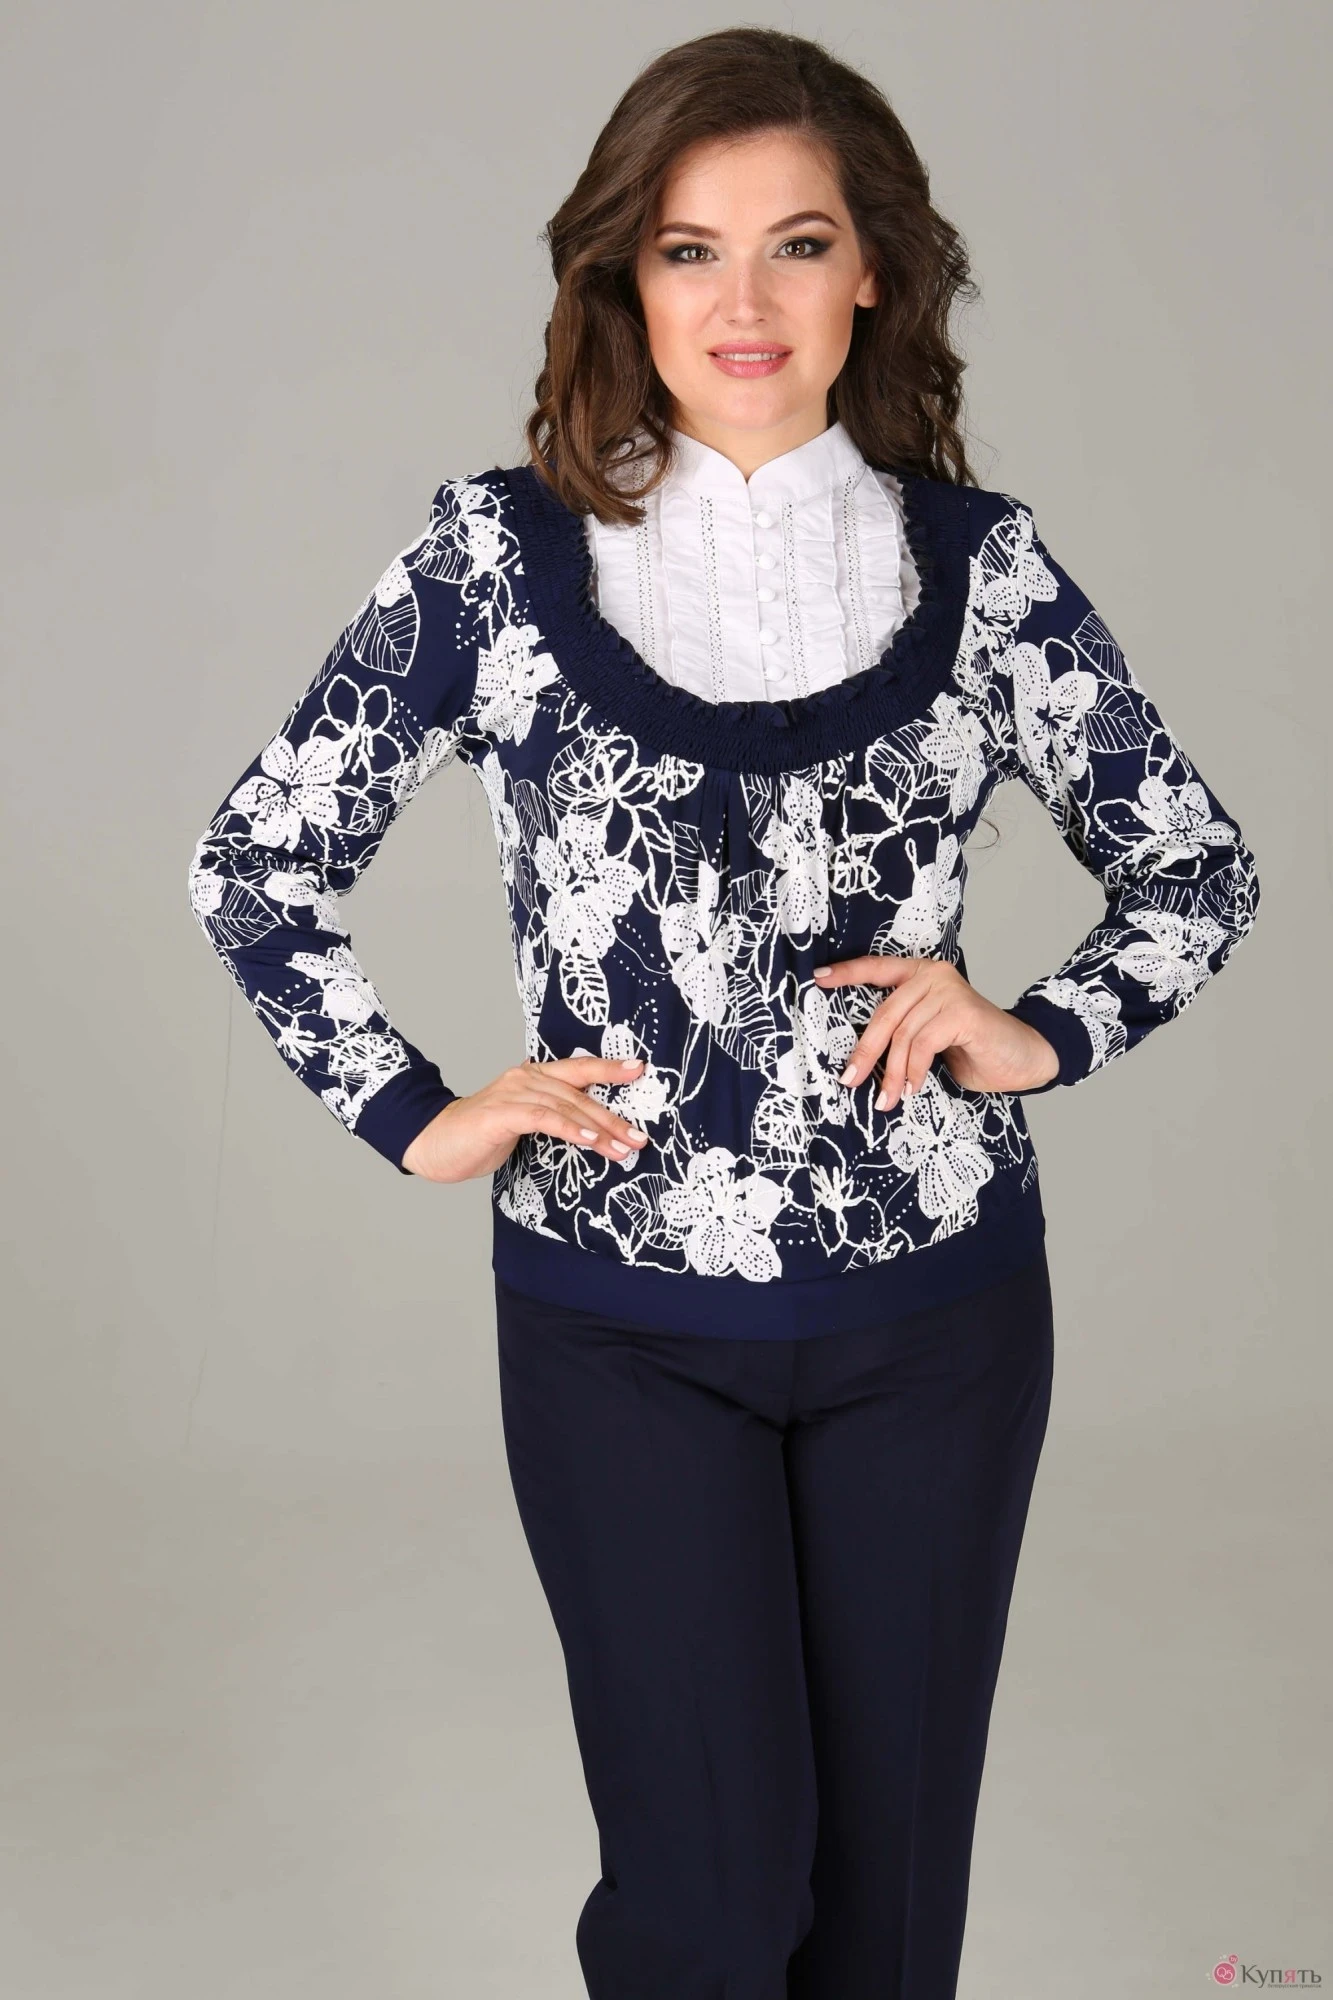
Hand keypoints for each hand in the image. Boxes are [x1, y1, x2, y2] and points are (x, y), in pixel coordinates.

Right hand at [400, 1057, 651, 1182]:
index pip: (578, 1069)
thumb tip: (592, 1130)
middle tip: (639, 1137)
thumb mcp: (523, 1122)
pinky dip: (570, 1129)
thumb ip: (551, 1117)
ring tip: (623, 1148)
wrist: (434, 1143)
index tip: (639, 1069)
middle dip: (613, 1117)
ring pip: (566, 1108)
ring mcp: (512, 1094)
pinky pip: (544, 1119)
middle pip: (579, 1094)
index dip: (609, 1068)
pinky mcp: (501, 1114)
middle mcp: (525, 1078)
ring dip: (598, 1130)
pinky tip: (589, 1141)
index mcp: (533, 1077)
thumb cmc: (480, 1136)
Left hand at [812, 955, 1059, 1108]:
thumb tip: (860, 1058)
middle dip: (865, 1051)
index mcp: (921, 974)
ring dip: (891, 1073)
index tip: (818, 978)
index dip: (847, 973)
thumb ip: (903, 1032)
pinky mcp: (962, 1011)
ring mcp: (948, 990)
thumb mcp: (929, 1037)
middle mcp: (933, 974)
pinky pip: (923, 1044)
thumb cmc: (974, 1049)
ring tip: (888, 1098)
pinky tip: (913, 1089)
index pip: (877, 968)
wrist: (1023, 1058)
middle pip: (884, 1014)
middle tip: (850, 1079)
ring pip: (902, 1035)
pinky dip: (914, 1071)